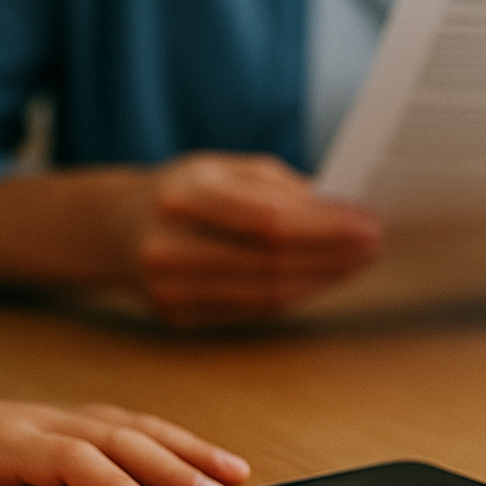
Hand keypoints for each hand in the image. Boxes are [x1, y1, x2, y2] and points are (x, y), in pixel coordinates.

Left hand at [0, 387, 249, 485]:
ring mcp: (59, 418)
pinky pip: (129, 425)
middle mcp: (42, 421)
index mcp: (5, 439)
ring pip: (135, 426)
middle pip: (121, 437)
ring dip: (187, 448)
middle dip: (175, 465)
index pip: (74, 457)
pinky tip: (201, 456)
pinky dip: (172, 438)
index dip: (116, 484)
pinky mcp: (67, 422)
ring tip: (236, 474)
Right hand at [135, 152, 383, 326]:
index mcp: (181, 196)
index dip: (326, 227)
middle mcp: (169, 245)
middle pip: (272, 261)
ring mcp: (169, 289)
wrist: (112, 229)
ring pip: (267, 293)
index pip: (269, 220)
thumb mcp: (223, 168)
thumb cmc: (181, 191)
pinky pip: (254, 309)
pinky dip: (297, 294)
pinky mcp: (178, 317)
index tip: (369, 222)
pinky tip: (325, 278)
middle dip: (333, 254)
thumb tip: (341, 210)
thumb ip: (280, 186)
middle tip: (374, 244)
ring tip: (359, 261)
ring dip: (323, 278)